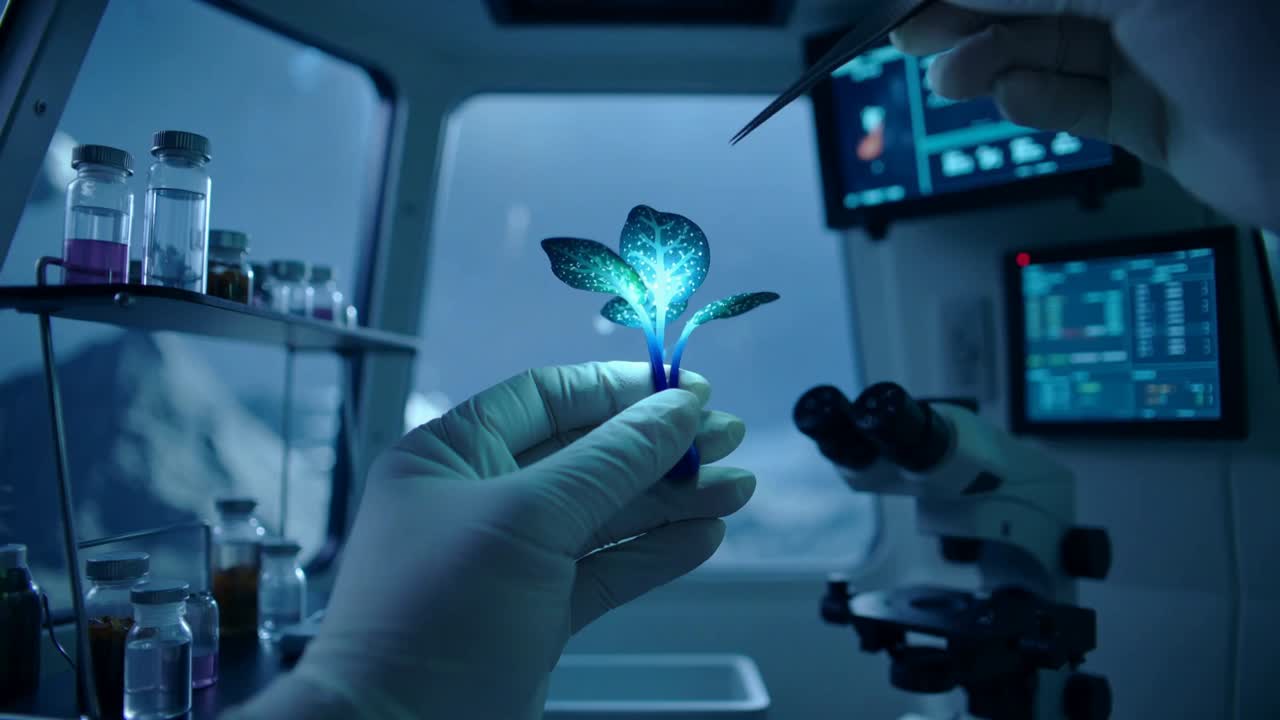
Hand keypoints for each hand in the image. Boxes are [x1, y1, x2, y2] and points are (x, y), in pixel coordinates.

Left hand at [229, 362, 754, 718]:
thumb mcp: (526, 521)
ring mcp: (510, 559)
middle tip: (731, 438)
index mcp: (450, 454)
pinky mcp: (537, 613)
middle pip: (586, 454)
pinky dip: (654, 554)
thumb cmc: (441, 615)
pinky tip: (704, 538)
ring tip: (737, 489)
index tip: (692, 389)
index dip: (623, 391)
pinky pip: (604, 569)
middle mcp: (479, 497)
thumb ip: (610, 461)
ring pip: (604, 515)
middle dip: (659, 448)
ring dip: (671, 501)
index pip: (548, 398)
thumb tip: (678, 408)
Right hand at [891, 0, 1279, 230]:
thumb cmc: (1258, 53)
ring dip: (990, 63)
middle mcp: (1145, 2)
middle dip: (971, 15)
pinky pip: (1067, 102)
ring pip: (1042, 51)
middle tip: (915, 34)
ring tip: (955, 77)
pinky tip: (1014, 98)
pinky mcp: (1139, 111)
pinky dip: (1033, 101)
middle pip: (1035, 2)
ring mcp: (1143, 54)